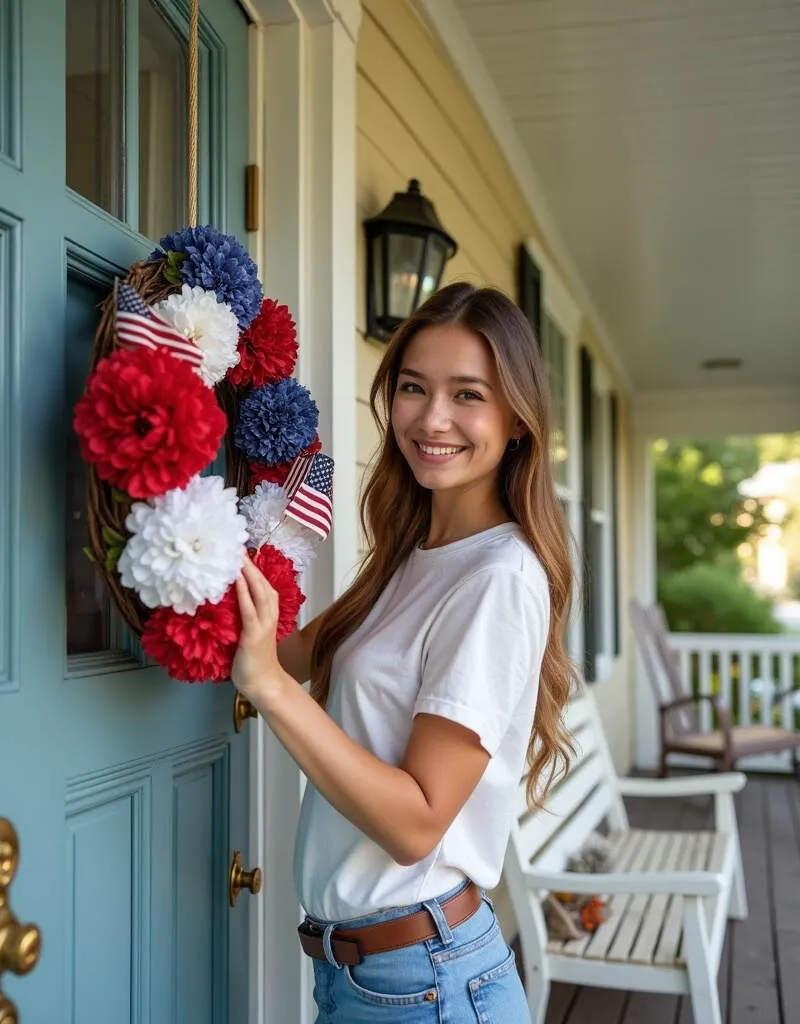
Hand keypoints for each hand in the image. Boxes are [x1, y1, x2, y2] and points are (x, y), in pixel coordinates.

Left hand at [232, 556, 288, 707]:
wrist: (263, 683)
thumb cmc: (253, 661)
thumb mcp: (248, 634)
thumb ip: (243, 617)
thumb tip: (226, 602)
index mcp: (269, 614)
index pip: (264, 586)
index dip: (255, 569)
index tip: (243, 553)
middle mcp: (270, 616)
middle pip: (263, 584)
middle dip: (251, 565)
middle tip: (239, 546)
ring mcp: (264, 625)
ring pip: (259, 592)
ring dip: (249, 573)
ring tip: (239, 557)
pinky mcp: (254, 635)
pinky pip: (249, 609)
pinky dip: (244, 593)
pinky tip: (237, 580)